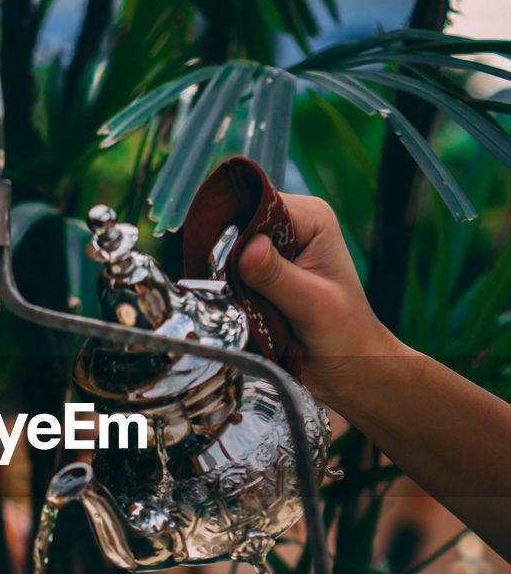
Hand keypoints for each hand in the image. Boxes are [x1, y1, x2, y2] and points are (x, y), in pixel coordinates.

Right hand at [236, 194, 400, 408]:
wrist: (349, 367)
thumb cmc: (345, 334)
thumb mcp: (311, 304)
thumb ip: (277, 276)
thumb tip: (247, 247)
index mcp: (312, 218)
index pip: (259, 206)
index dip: (237, 232)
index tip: (225, 266)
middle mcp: (291, 226)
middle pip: (238, 226)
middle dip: (228, 258)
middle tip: (229, 290)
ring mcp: (274, 250)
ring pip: (228, 252)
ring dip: (226, 279)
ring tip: (237, 304)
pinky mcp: (261, 274)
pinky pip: (229, 274)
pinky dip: (228, 292)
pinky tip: (236, 308)